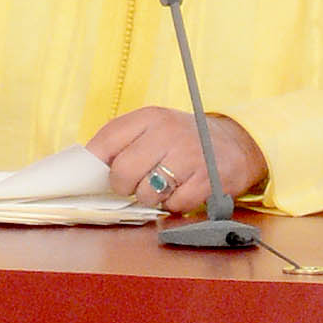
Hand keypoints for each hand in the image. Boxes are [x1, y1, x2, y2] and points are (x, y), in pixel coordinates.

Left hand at [91, 105, 267, 216]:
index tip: (99, 175)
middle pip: (123, 172)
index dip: (96, 165)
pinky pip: (174, 205)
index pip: (107, 141)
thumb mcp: (154, 130)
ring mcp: (189, 155)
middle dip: (125, 186)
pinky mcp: (207, 180)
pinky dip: (176, 205)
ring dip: (151, 198)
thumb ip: (123, 143)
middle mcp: (168, 132)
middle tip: (137, 184)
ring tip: (163, 186)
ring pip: (146, 192)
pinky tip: (183, 191)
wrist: (235, 144)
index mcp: (150, 117)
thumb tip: (87, 170)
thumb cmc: (182, 141)